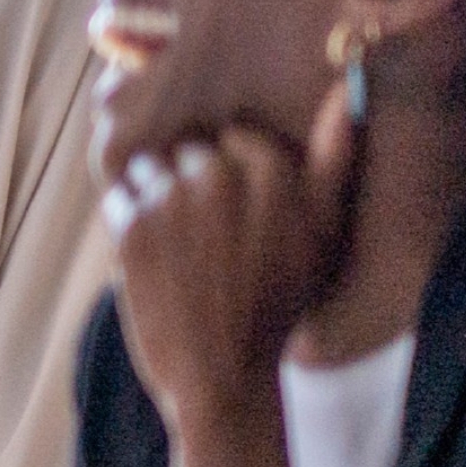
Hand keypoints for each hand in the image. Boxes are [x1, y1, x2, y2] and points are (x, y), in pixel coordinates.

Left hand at [107, 62, 364, 430]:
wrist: (224, 379)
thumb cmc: (280, 306)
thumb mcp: (324, 232)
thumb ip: (335, 159)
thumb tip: (347, 88)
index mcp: (273, 170)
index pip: (235, 137)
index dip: (233, 175)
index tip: (237, 219)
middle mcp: (221, 175)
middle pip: (189, 150)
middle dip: (192, 185)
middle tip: (206, 243)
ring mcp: (172, 199)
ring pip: (150, 170)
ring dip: (156, 201)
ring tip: (180, 254)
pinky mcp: (130, 226)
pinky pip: (118, 198)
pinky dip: (127, 224)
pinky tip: (152, 263)